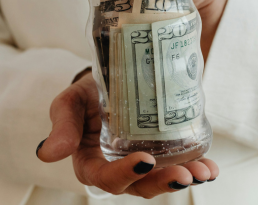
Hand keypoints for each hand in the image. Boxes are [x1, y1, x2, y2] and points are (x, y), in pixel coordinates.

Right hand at [36, 71, 218, 197]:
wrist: (116, 72)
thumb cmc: (89, 91)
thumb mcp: (72, 101)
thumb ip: (63, 124)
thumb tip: (46, 154)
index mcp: (92, 159)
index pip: (103, 177)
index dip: (122, 174)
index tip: (144, 161)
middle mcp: (120, 165)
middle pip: (139, 185)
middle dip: (162, 183)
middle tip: (183, 175)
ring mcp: (146, 159)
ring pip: (163, 178)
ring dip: (184, 178)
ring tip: (202, 173)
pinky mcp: (167, 150)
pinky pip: (182, 164)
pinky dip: (198, 168)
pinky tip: (211, 167)